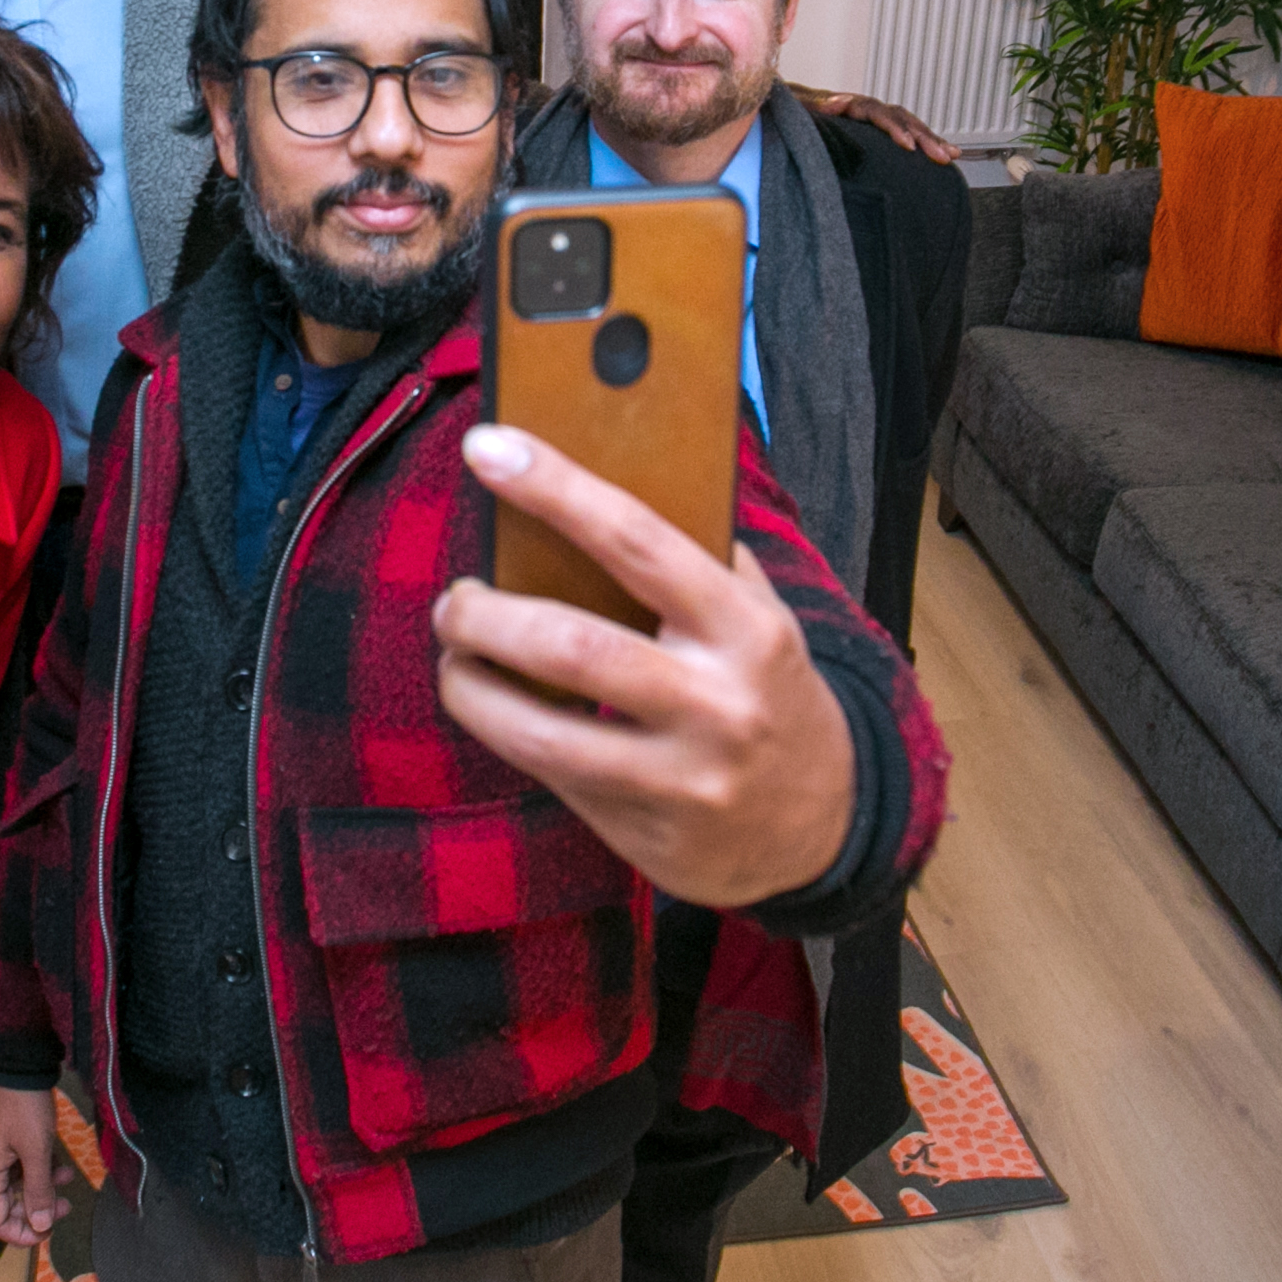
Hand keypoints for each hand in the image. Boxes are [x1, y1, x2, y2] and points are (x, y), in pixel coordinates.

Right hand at [0, 1084, 70, 1247]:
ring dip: (41, 1188)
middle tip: (67, 1206)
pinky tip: (60, 1164)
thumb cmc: (24, 1106)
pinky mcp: (3, 1138)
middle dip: (37, 1210)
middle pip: (6, 1205)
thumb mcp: (36, 1150)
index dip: (21, 1234)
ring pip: (16, 1185)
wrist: (17, 1062)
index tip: (49, 1231)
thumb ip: (38, 1190)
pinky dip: (38, 1170)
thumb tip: (41, 1226)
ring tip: (67, 1180)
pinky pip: (19, 1166)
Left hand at [433, 425, 855, 907]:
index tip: (489, 448)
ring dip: (471, 689)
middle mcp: (716, 703)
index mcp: (745, 627)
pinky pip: (553, 777)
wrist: (825, 825)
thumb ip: (694, 561)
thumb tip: (585, 486)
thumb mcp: (758, 618)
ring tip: (455, 659)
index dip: (556, 488)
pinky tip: (497, 710)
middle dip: (487, 617)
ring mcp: (680, 778)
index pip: (637, 540)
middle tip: (456, 599)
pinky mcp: (646, 832)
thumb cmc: (768, 692)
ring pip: (542, 733)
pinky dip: (508, 735)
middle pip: (572, 646)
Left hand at [788, 82, 958, 163]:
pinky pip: (905, 132)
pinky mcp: (875, 128)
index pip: (880, 114)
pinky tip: (941, 153)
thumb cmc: (793, 108)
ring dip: (930, 139)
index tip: (908, 146)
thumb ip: (817, 105)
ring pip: (908, 124)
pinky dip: (923, 141)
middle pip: (902, 119)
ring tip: (950, 155)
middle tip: (941, 155)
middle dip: (924, 137)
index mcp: (851, 103)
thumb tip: (838, 101)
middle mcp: (867, 107)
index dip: (896, 129)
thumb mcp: (800, 106)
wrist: (788, 103)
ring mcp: (873, 117)